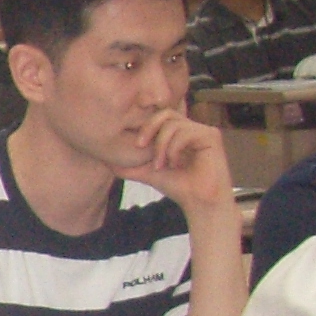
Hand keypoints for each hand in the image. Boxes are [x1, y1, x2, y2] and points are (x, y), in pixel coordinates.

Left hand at [117, 111, 235, 214]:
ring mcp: (202, 130)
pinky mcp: (212, 136)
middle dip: (148, 129)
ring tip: (161, 165)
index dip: (145, 126)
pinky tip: (175, 164)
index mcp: (179, 133)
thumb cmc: (176, 186)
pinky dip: (174, 149)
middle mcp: (192, 128)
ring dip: (161, 146)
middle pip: (165, 113)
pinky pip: (185, 132)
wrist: (198, 202)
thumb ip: (127, 165)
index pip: (159, 116)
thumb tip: (104, 159)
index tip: (137, 146)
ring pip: (173, 124)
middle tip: (140, 147)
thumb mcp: (145, 172)